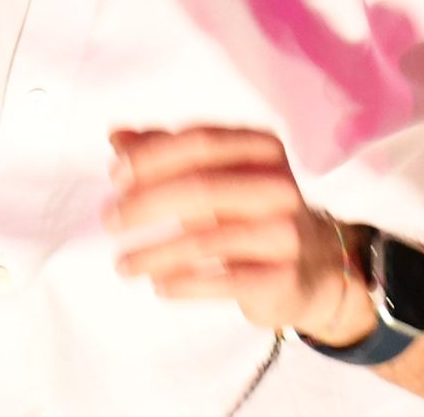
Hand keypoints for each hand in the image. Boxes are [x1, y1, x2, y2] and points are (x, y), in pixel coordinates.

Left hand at [104, 126, 376, 344]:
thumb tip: (116, 136)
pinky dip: (184, 284)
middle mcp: (279, 184)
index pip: (199, 142)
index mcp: (262, 148)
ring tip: (123, 264)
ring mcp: (285, 232)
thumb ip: (168, 153)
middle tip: (109, 220)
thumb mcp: (216, 175)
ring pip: (207, 239)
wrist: (314, 267)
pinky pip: (223, 280)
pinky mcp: (283, 276)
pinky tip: (159, 286)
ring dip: (154, 253)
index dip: (151, 156)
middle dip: (145, 204)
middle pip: (200, 186)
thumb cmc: (251, 212)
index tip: (115, 176)